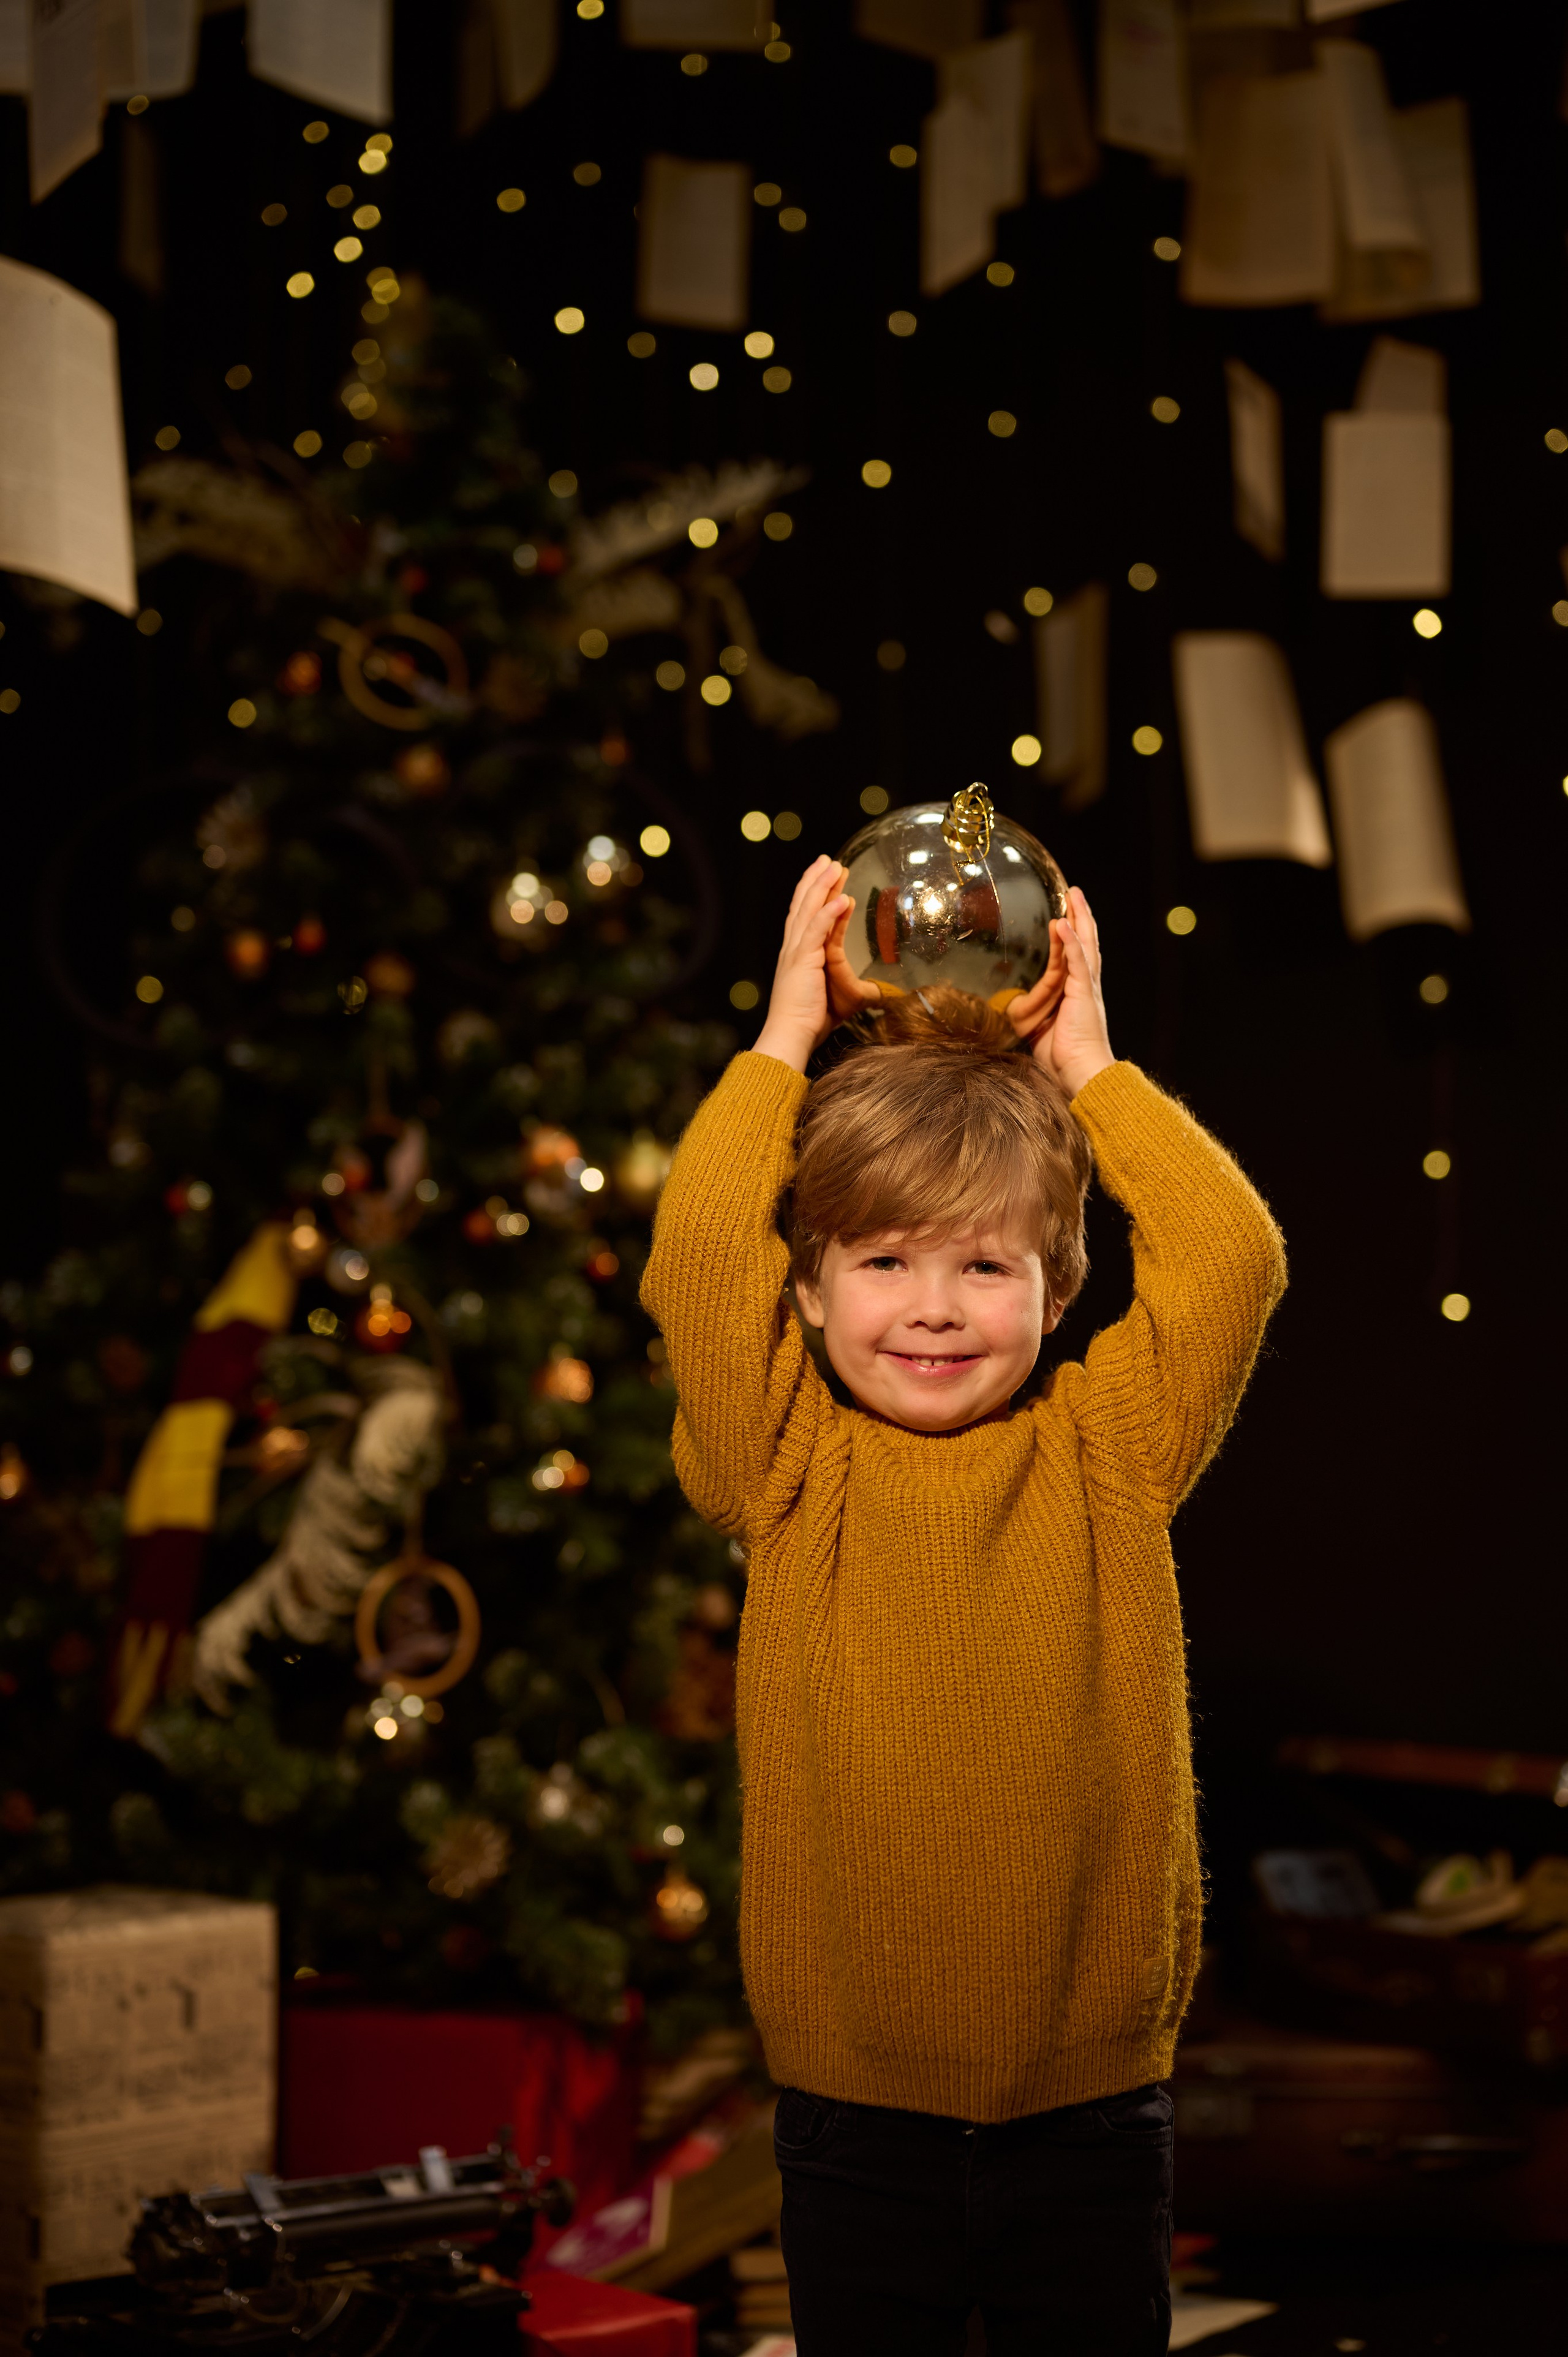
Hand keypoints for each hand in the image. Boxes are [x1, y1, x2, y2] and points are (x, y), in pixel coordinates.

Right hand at [753, 857, 880, 1072]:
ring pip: (809, 909)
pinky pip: (817, 929)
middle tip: (829, 860)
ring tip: (836, 866)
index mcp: (797, 952)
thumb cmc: (811, 1020)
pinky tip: (843, 897)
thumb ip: (860, 991)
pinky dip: (829, 912)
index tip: (824, 873)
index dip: (813, 891)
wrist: (791, 1033)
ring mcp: (796, 951)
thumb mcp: (840, 999)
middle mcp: (793, 947)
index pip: (804, 914)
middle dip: (817, 879)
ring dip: (823, 886)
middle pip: (804, 904)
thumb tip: (883, 994)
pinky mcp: (803, 959)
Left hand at [1005, 887, 1114, 1098]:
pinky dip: (1072, 941)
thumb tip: (1009, 1011)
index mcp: (1078, 995)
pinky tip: (1063, 923)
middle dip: (1080, 917)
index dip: (1072, 936)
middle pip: (1086, 943)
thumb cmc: (1062, 1061)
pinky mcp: (1083, 994)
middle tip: (1074, 893)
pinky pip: (1078, 962)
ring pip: (1085, 945)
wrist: (1082, 1074)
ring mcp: (1087, 989)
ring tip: (1073, 895)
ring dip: (1079, 919)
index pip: (1076, 958)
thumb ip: (1029, 1016)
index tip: (1064, 917)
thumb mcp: (1038, 1032)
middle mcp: (1086, 987)